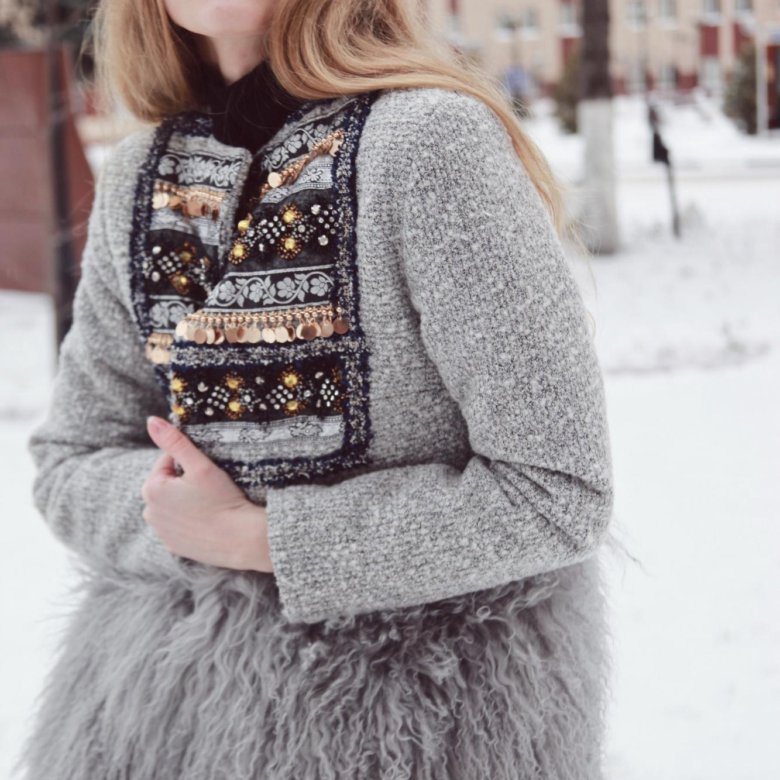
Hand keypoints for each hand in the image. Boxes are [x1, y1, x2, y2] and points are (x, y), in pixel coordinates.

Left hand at [142, 415, 272, 572]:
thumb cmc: (222, 499)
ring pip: (173, 504)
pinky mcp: (173, 545)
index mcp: (151, 489)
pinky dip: (190, 520)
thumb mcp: (200, 465)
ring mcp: (161, 531)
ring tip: (210, 503)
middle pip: (169, 483)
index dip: (190, 461)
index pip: (168, 461)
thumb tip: (151, 420)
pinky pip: (179, 524)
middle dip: (185, 481)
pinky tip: (207, 520)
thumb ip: (174, 441)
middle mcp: (150, 512)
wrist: (241, 539)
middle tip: (211, 486)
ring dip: (186, 500)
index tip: (208, 470)